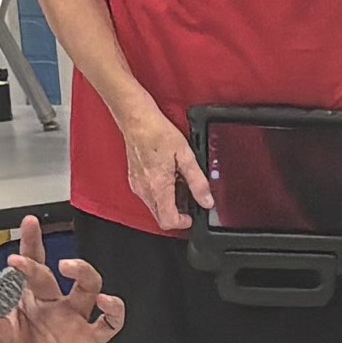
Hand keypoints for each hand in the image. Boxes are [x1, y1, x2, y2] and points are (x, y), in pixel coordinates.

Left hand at [0, 219, 123, 342]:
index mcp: (24, 306)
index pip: (27, 270)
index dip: (29, 246)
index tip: (28, 226)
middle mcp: (50, 308)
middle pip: (52, 273)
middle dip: (40, 261)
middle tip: (26, 262)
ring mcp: (72, 323)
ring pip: (87, 287)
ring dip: (82, 272)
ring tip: (70, 267)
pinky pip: (108, 322)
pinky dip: (113, 310)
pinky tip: (107, 303)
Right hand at [112, 93, 209, 227]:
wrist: (137, 120)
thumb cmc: (157, 133)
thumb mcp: (186, 156)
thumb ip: (198, 182)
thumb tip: (207, 200)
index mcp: (158, 187)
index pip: (168, 221)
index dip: (182, 222)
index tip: (191, 216)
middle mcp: (144, 190)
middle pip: (161, 216)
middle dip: (176, 212)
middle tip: (188, 197)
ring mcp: (137, 185)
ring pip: (154, 206)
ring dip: (168, 201)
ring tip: (178, 181)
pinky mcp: (134, 179)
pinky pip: (148, 195)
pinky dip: (159, 192)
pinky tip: (167, 175)